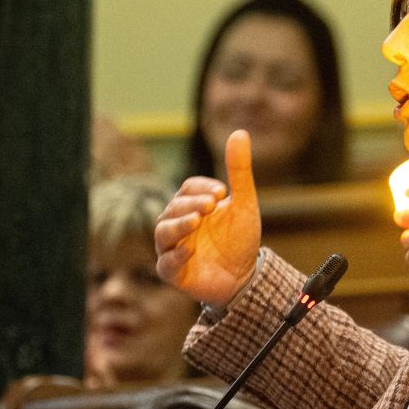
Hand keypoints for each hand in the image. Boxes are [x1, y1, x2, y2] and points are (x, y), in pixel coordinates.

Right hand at [155, 130, 261, 306]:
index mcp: (192, 206)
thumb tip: (240, 132)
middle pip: (173, 208)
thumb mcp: (244, 204)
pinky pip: (166, 263)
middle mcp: (178, 224)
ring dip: (179, 225)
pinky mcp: (173, 272)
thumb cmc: (239, 238)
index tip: (222, 193)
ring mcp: (172, 248)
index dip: (201, 188)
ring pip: (163, 232)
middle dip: (190, 204)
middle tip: (211, 205)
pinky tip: (191, 249)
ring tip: (196, 220)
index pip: (187, 188)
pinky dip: (176, 255)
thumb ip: (240, 171)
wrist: (244, 276)